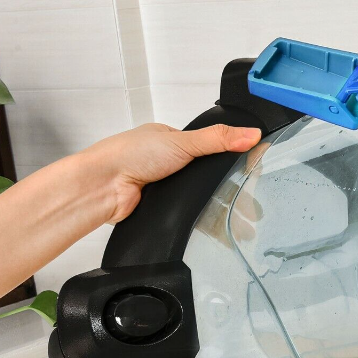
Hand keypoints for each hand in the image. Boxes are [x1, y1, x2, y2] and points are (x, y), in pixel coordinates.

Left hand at [81, 123, 261, 223]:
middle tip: (250, 203)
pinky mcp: (158, 207)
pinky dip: (194, 218)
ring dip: (209, 205)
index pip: (207, 148)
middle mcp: (165, 162)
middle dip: (223, 188)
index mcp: (170, 141)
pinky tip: (208, 224)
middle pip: (203, 175)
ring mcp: (161, 186)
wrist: (105, 186)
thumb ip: (218, 139)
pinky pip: (183, 213)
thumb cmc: (130, 155)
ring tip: (239, 222)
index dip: (228, 158)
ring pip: (194, 196)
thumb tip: (251, 133)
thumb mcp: (183, 142)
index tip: (252, 167)